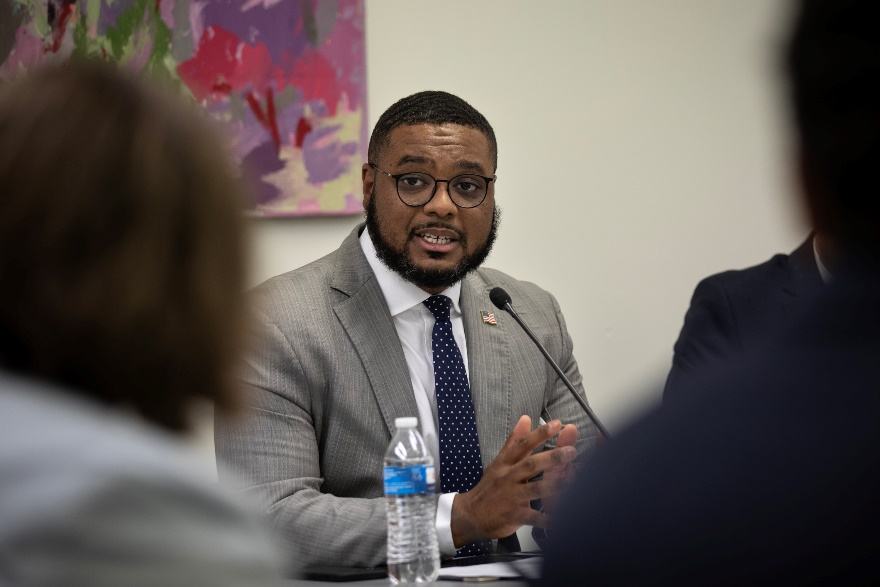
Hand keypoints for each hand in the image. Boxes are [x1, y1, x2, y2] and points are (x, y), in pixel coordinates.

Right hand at [450, 415, 576, 547]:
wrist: (470, 515)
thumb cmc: (489, 486)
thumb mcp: (498, 461)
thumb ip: (514, 441)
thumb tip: (526, 418)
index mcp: (506, 463)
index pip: (523, 445)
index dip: (540, 434)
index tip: (557, 424)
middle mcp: (509, 477)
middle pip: (531, 465)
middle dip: (552, 458)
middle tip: (571, 451)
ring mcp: (512, 497)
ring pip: (535, 489)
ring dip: (554, 485)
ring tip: (572, 480)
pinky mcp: (515, 516)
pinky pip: (533, 517)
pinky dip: (547, 519)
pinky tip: (561, 518)